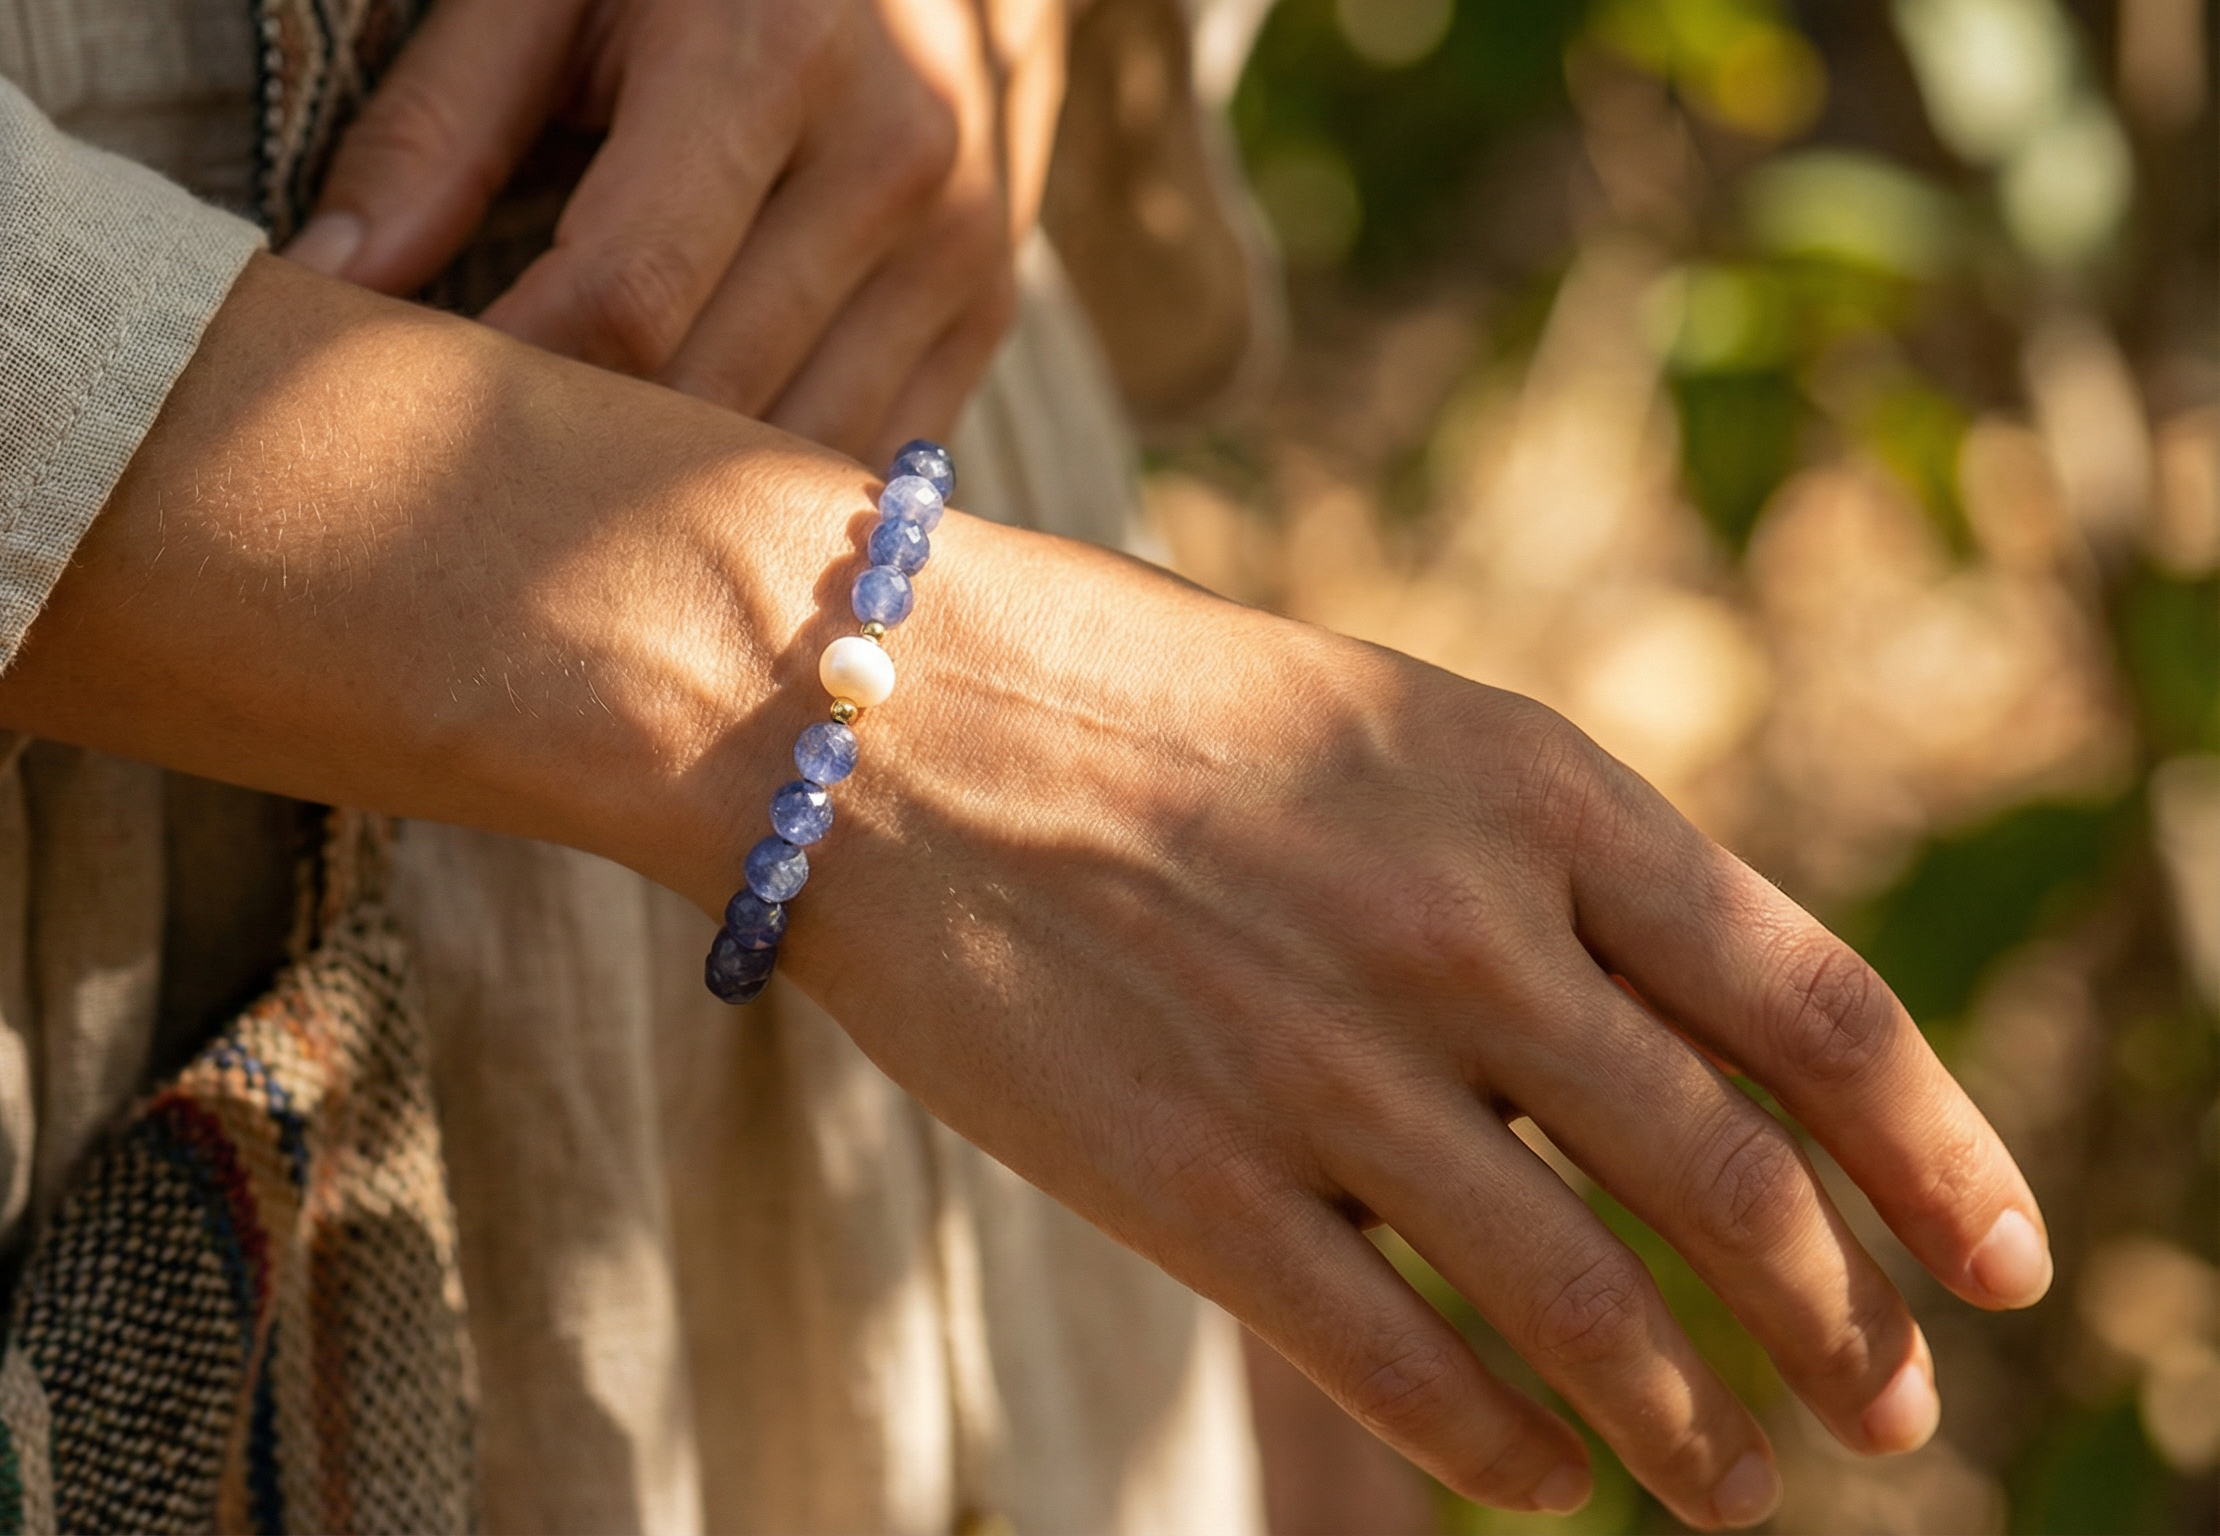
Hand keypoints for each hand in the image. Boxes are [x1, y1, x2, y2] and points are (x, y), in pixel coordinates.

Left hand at [283, 0, 1063, 465]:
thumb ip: (441, 126)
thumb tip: (327, 286)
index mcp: (775, 56)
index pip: (626, 298)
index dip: (503, 389)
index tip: (402, 432)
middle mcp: (897, 164)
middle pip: (709, 400)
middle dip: (573, 466)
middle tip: (456, 512)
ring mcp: (961, 252)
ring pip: (793, 462)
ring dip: (670, 511)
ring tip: (556, 527)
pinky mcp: (985, 315)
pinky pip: (867, 467)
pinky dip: (766, 502)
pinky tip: (678, 506)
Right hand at [776, 522, 2050, 1528]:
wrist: (873, 708)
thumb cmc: (1138, 704)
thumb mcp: (1392, 729)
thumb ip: (1551, 875)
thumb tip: (1704, 1063)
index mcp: (1536, 790)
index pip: (1817, 1010)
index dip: (1942, 1159)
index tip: (2007, 1266)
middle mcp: (1462, 931)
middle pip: (1730, 1185)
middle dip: (1843, 1328)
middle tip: (1893, 1414)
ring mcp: (1324, 1062)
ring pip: (1586, 1306)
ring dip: (1693, 1426)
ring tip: (1742, 1492)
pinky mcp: (1186, 1177)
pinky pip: (1401, 1361)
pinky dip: (1502, 1447)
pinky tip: (1538, 1480)